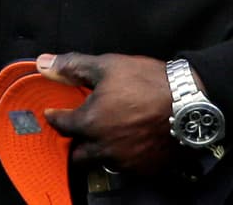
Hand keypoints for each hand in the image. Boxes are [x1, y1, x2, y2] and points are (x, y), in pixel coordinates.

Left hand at [37, 52, 174, 175]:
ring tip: (102, 137)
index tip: (53, 114)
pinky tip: (127, 143)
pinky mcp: (145, 169)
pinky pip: (126, 169)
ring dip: (97, 152)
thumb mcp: (107, 65)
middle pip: (78, 155)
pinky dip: (122, 157)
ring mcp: (126, 162)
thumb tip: (43, 64)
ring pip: (101, 163)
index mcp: (90, 123)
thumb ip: (72, 66)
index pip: (61, 126)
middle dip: (75, 144)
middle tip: (78, 131)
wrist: (189, 103)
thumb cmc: (147, 82)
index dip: (55, 117)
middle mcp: (104, 148)